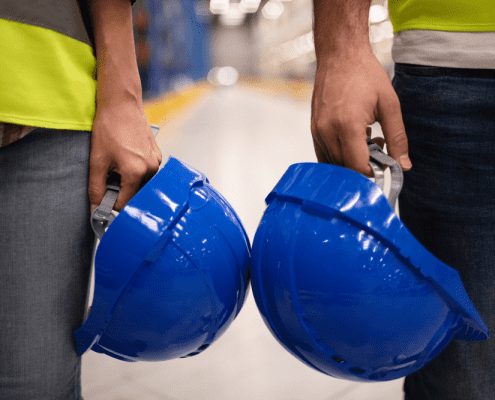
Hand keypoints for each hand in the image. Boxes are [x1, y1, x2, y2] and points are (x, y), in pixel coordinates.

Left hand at [88, 99, 161, 211]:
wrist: (121, 104)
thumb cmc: (109, 128)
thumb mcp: (97, 161)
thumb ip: (96, 188)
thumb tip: (95, 209)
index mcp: (136, 172)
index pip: (125, 203)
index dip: (111, 203)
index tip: (102, 200)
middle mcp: (150, 169)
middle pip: (135, 193)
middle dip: (120, 191)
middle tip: (108, 176)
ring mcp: (156, 161)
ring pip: (141, 183)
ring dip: (128, 180)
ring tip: (117, 163)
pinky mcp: (157, 155)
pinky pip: (146, 172)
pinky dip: (135, 171)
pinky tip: (126, 157)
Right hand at [311, 48, 410, 175]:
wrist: (339, 55)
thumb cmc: (365, 75)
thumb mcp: (389, 105)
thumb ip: (398, 138)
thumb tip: (404, 166)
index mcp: (347, 126)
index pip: (357, 167)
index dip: (373, 172)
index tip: (385, 163)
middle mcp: (327, 132)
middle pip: (345, 169)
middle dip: (364, 166)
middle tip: (379, 145)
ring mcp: (317, 131)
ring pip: (333, 164)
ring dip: (351, 161)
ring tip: (367, 138)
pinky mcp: (313, 129)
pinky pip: (324, 154)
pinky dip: (340, 155)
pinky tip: (353, 138)